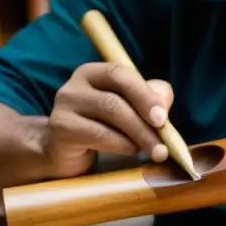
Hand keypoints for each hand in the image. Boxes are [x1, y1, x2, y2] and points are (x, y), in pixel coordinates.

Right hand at [40, 62, 174, 176]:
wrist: (65, 152)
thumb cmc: (105, 124)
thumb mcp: (132, 106)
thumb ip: (153, 97)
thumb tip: (163, 105)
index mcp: (93, 73)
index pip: (120, 73)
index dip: (144, 94)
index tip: (163, 118)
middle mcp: (74, 86)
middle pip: (114, 98)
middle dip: (144, 119)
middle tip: (164, 141)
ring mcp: (64, 107)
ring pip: (109, 115)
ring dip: (138, 135)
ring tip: (154, 150)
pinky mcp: (61, 129)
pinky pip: (98, 135)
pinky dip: (121, 145)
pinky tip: (132, 151)